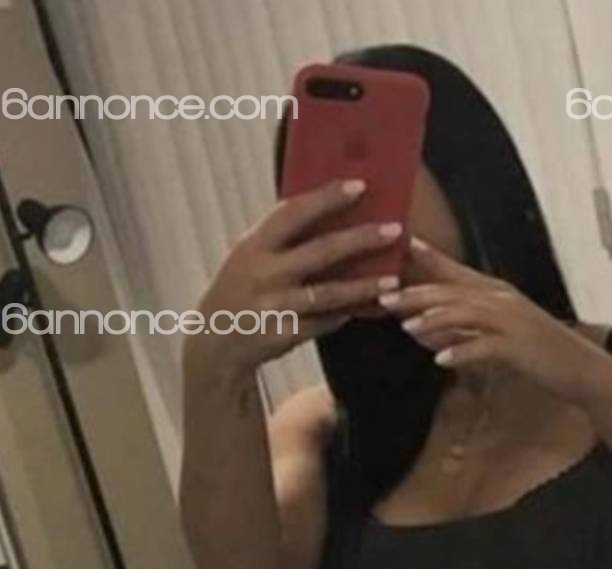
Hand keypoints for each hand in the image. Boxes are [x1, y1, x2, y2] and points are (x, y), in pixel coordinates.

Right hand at [185, 178, 403, 384]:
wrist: (216, 340)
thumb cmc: (243, 287)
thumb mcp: (250, 255)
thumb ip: (282, 236)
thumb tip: (332, 210)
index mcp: (254, 245)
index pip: (293, 212)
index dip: (326, 198)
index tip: (360, 185)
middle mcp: (263, 273)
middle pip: (321, 251)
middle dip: (361, 239)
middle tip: (395, 230)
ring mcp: (274, 306)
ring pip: (329, 294)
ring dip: (364, 286)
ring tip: (393, 279)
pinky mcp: (284, 335)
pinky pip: (324, 323)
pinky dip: (346, 314)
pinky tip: (368, 307)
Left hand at [379, 238, 608, 406]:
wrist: (581, 369)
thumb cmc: (537, 353)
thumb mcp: (499, 333)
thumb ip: (463, 327)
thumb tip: (424, 329)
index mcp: (497, 293)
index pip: (456, 272)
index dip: (428, 259)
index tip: (400, 248)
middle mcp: (503, 301)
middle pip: (452, 292)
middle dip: (416, 294)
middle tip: (384, 298)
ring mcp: (512, 323)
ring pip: (465, 315)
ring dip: (434, 321)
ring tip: (407, 328)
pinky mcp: (518, 349)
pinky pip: (485, 348)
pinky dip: (461, 352)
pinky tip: (440, 360)